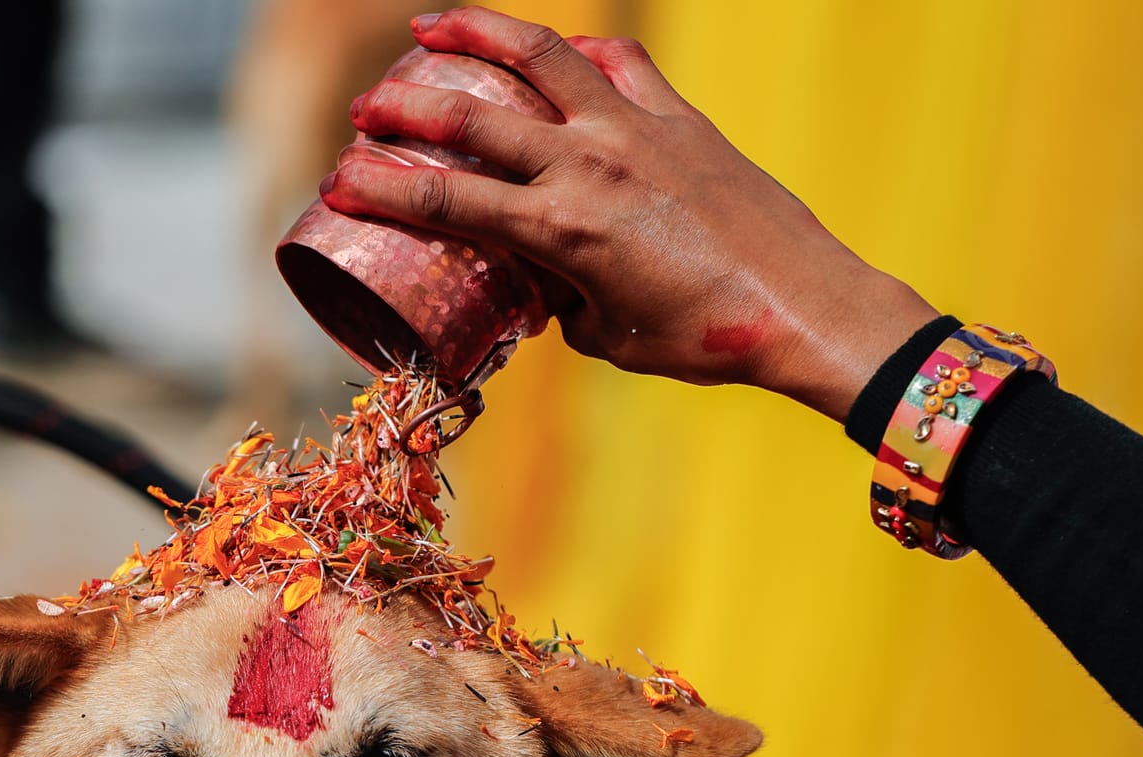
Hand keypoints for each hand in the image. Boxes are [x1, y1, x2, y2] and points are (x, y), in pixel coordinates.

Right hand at [321, 7, 937, 421]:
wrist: (804, 304)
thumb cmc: (706, 338)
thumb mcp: (609, 339)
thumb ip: (564, 305)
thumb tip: (547, 290)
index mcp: (561, 231)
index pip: (445, 202)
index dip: (381, 190)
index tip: (339, 183)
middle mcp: (589, 166)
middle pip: (472, 117)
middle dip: (405, 107)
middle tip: (365, 108)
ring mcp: (635, 130)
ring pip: (540, 56)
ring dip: (478, 31)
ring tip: (431, 23)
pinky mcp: (679, 117)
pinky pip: (616, 63)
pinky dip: (577, 52)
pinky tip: (554, 51)